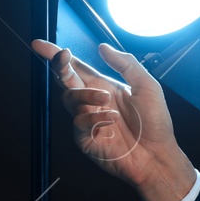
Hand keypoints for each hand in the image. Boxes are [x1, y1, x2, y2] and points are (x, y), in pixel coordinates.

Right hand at [29, 39, 195, 200]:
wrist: (158, 155)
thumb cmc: (155, 124)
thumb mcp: (147, 87)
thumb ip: (126, 64)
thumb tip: (103, 46)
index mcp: (104, 87)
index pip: (76, 67)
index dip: (58, 55)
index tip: (41, 45)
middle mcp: (92, 102)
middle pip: (65, 80)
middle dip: (60, 67)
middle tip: (63, 60)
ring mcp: (88, 119)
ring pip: (70, 99)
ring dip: (85, 94)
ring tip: (106, 98)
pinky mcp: (86, 139)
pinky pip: (79, 123)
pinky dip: (93, 117)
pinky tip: (111, 119)